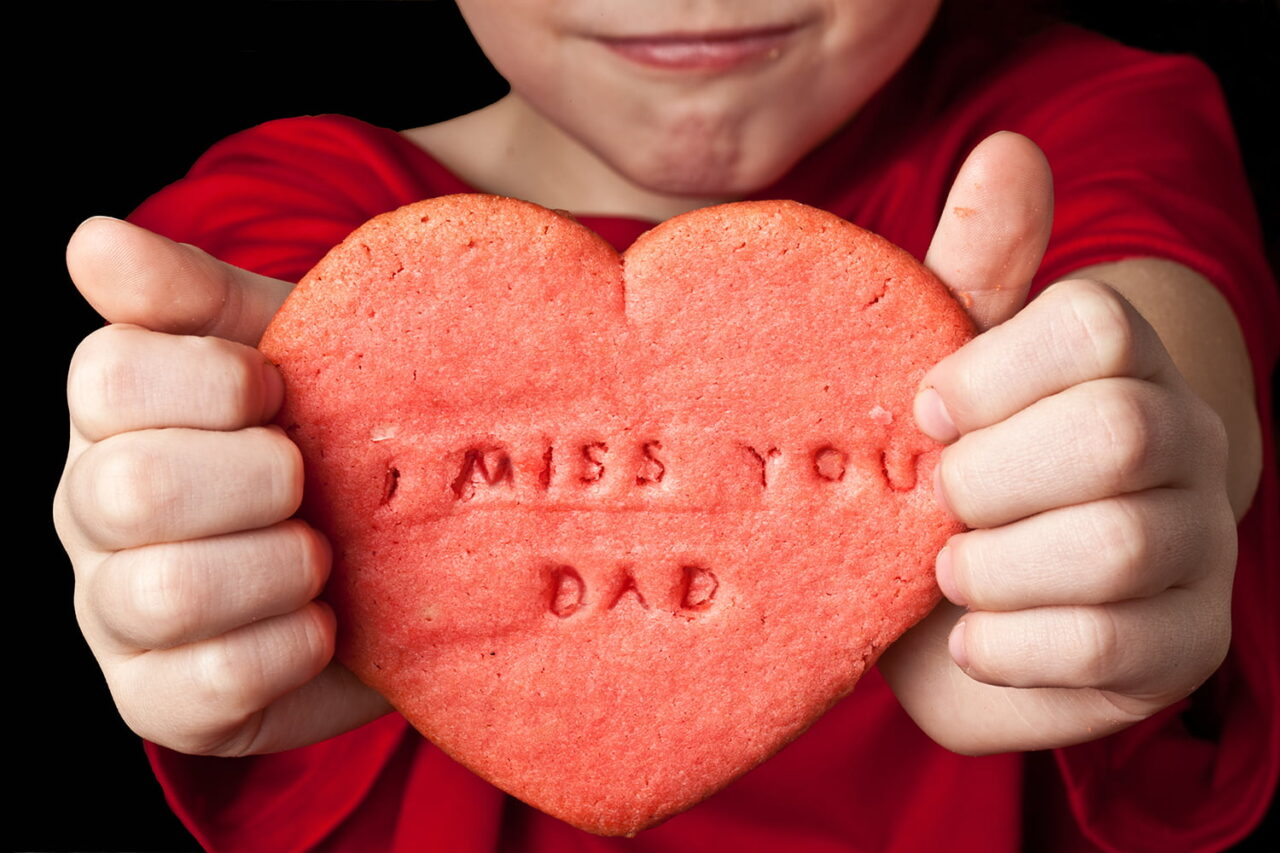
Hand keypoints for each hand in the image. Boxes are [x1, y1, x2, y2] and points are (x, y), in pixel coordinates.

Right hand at [54, 218, 389, 755]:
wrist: (397, 556)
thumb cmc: (333, 434)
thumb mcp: (285, 344)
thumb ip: (195, 294)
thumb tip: (90, 238)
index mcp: (111, 416)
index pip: (108, 377)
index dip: (218, 381)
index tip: (281, 390)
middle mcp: (90, 512)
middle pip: (133, 489)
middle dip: (259, 478)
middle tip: (312, 479)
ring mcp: (114, 613)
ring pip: (165, 592)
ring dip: (277, 566)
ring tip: (325, 555)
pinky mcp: (161, 701)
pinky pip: (209, 683)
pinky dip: (288, 645)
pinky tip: (324, 622)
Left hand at [879, 132, 1244, 753]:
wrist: (954, 612)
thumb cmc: (945, 476)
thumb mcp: (942, 375)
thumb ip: (971, 276)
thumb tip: (1008, 150)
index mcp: (1122, 362)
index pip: (1094, 327)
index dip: (991, 372)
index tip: (926, 415)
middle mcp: (1184, 442)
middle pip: (1116, 432)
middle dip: (990, 477)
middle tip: (936, 500)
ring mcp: (1199, 548)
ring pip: (1119, 545)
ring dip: (998, 565)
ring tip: (947, 571)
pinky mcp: (1184, 649)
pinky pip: (1112, 648)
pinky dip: (1014, 645)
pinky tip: (971, 636)